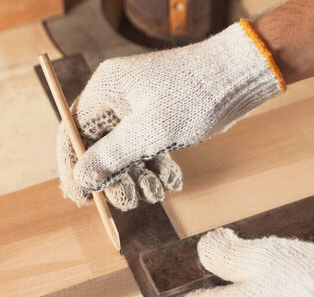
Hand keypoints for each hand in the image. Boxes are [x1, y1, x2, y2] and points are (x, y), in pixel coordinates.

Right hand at [57, 20, 284, 209]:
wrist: (239, 77)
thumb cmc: (193, 97)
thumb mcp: (149, 132)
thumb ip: (112, 156)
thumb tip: (81, 179)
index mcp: (106, 91)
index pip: (73, 132)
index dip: (74, 167)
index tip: (80, 199)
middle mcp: (118, 98)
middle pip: (100, 147)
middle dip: (115, 179)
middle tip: (128, 201)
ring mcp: (139, 109)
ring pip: (126, 152)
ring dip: (138, 178)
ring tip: (156, 193)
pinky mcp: (159, 119)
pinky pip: (147, 149)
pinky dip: (157, 168)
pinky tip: (172, 182)